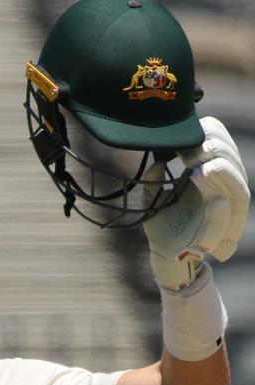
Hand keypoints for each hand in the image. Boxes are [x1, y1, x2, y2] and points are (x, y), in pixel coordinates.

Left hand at [146, 116, 249, 289]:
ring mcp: (227, 207)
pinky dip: (219, 183)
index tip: (195, 125)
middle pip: (231, 159)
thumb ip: (155, 179)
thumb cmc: (162, 227)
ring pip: (235, 179)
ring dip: (219, 162)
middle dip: (216, 144)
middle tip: (194, 140)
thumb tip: (155, 160)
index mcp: (211, 180)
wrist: (164, 255)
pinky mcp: (223, 223)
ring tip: (199, 153)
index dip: (214, 133)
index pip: (222, 148)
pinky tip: (205, 170)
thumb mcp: (154, 198)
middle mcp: (225, 190)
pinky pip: (227, 201)